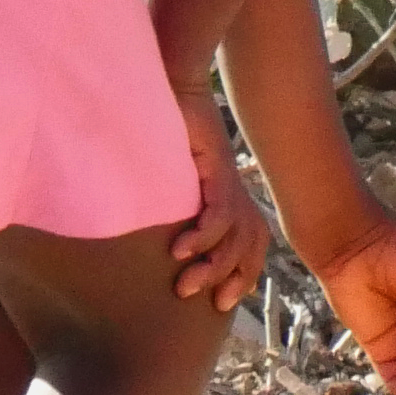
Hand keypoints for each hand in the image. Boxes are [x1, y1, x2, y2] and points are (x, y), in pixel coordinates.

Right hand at [164, 85, 269, 310]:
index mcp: (229, 196)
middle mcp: (234, 191)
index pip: (252, 243)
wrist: (173, 89)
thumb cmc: (164, 134)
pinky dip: (203, 235)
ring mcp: (228, 181)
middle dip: (234, 278)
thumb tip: (143, 241)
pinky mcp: (217, 168)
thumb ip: (168, 209)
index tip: (226, 301)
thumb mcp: (168, 180)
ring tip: (184, 286)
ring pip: (235, 235)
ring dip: (213, 266)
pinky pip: (219, 210)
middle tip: (214, 306)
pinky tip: (180, 251)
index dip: (246, 272)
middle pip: (249, 245)